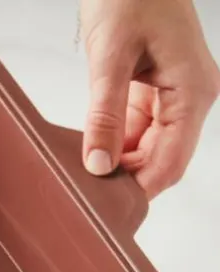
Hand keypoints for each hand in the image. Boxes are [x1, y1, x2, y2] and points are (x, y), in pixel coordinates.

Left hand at [81, 0, 219, 197]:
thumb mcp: (110, 59)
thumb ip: (105, 115)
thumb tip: (99, 165)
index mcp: (193, 91)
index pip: (169, 163)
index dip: (138, 191)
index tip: (103, 210)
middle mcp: (191, 97)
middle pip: (161, 161)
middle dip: (125, 180)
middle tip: (83, 195)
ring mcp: (176, 96)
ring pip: (147, 149)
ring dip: (117, 163)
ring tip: (80, 172)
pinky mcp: (156, 92)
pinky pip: (137, 131)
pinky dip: (114, 142)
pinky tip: (89, 148)